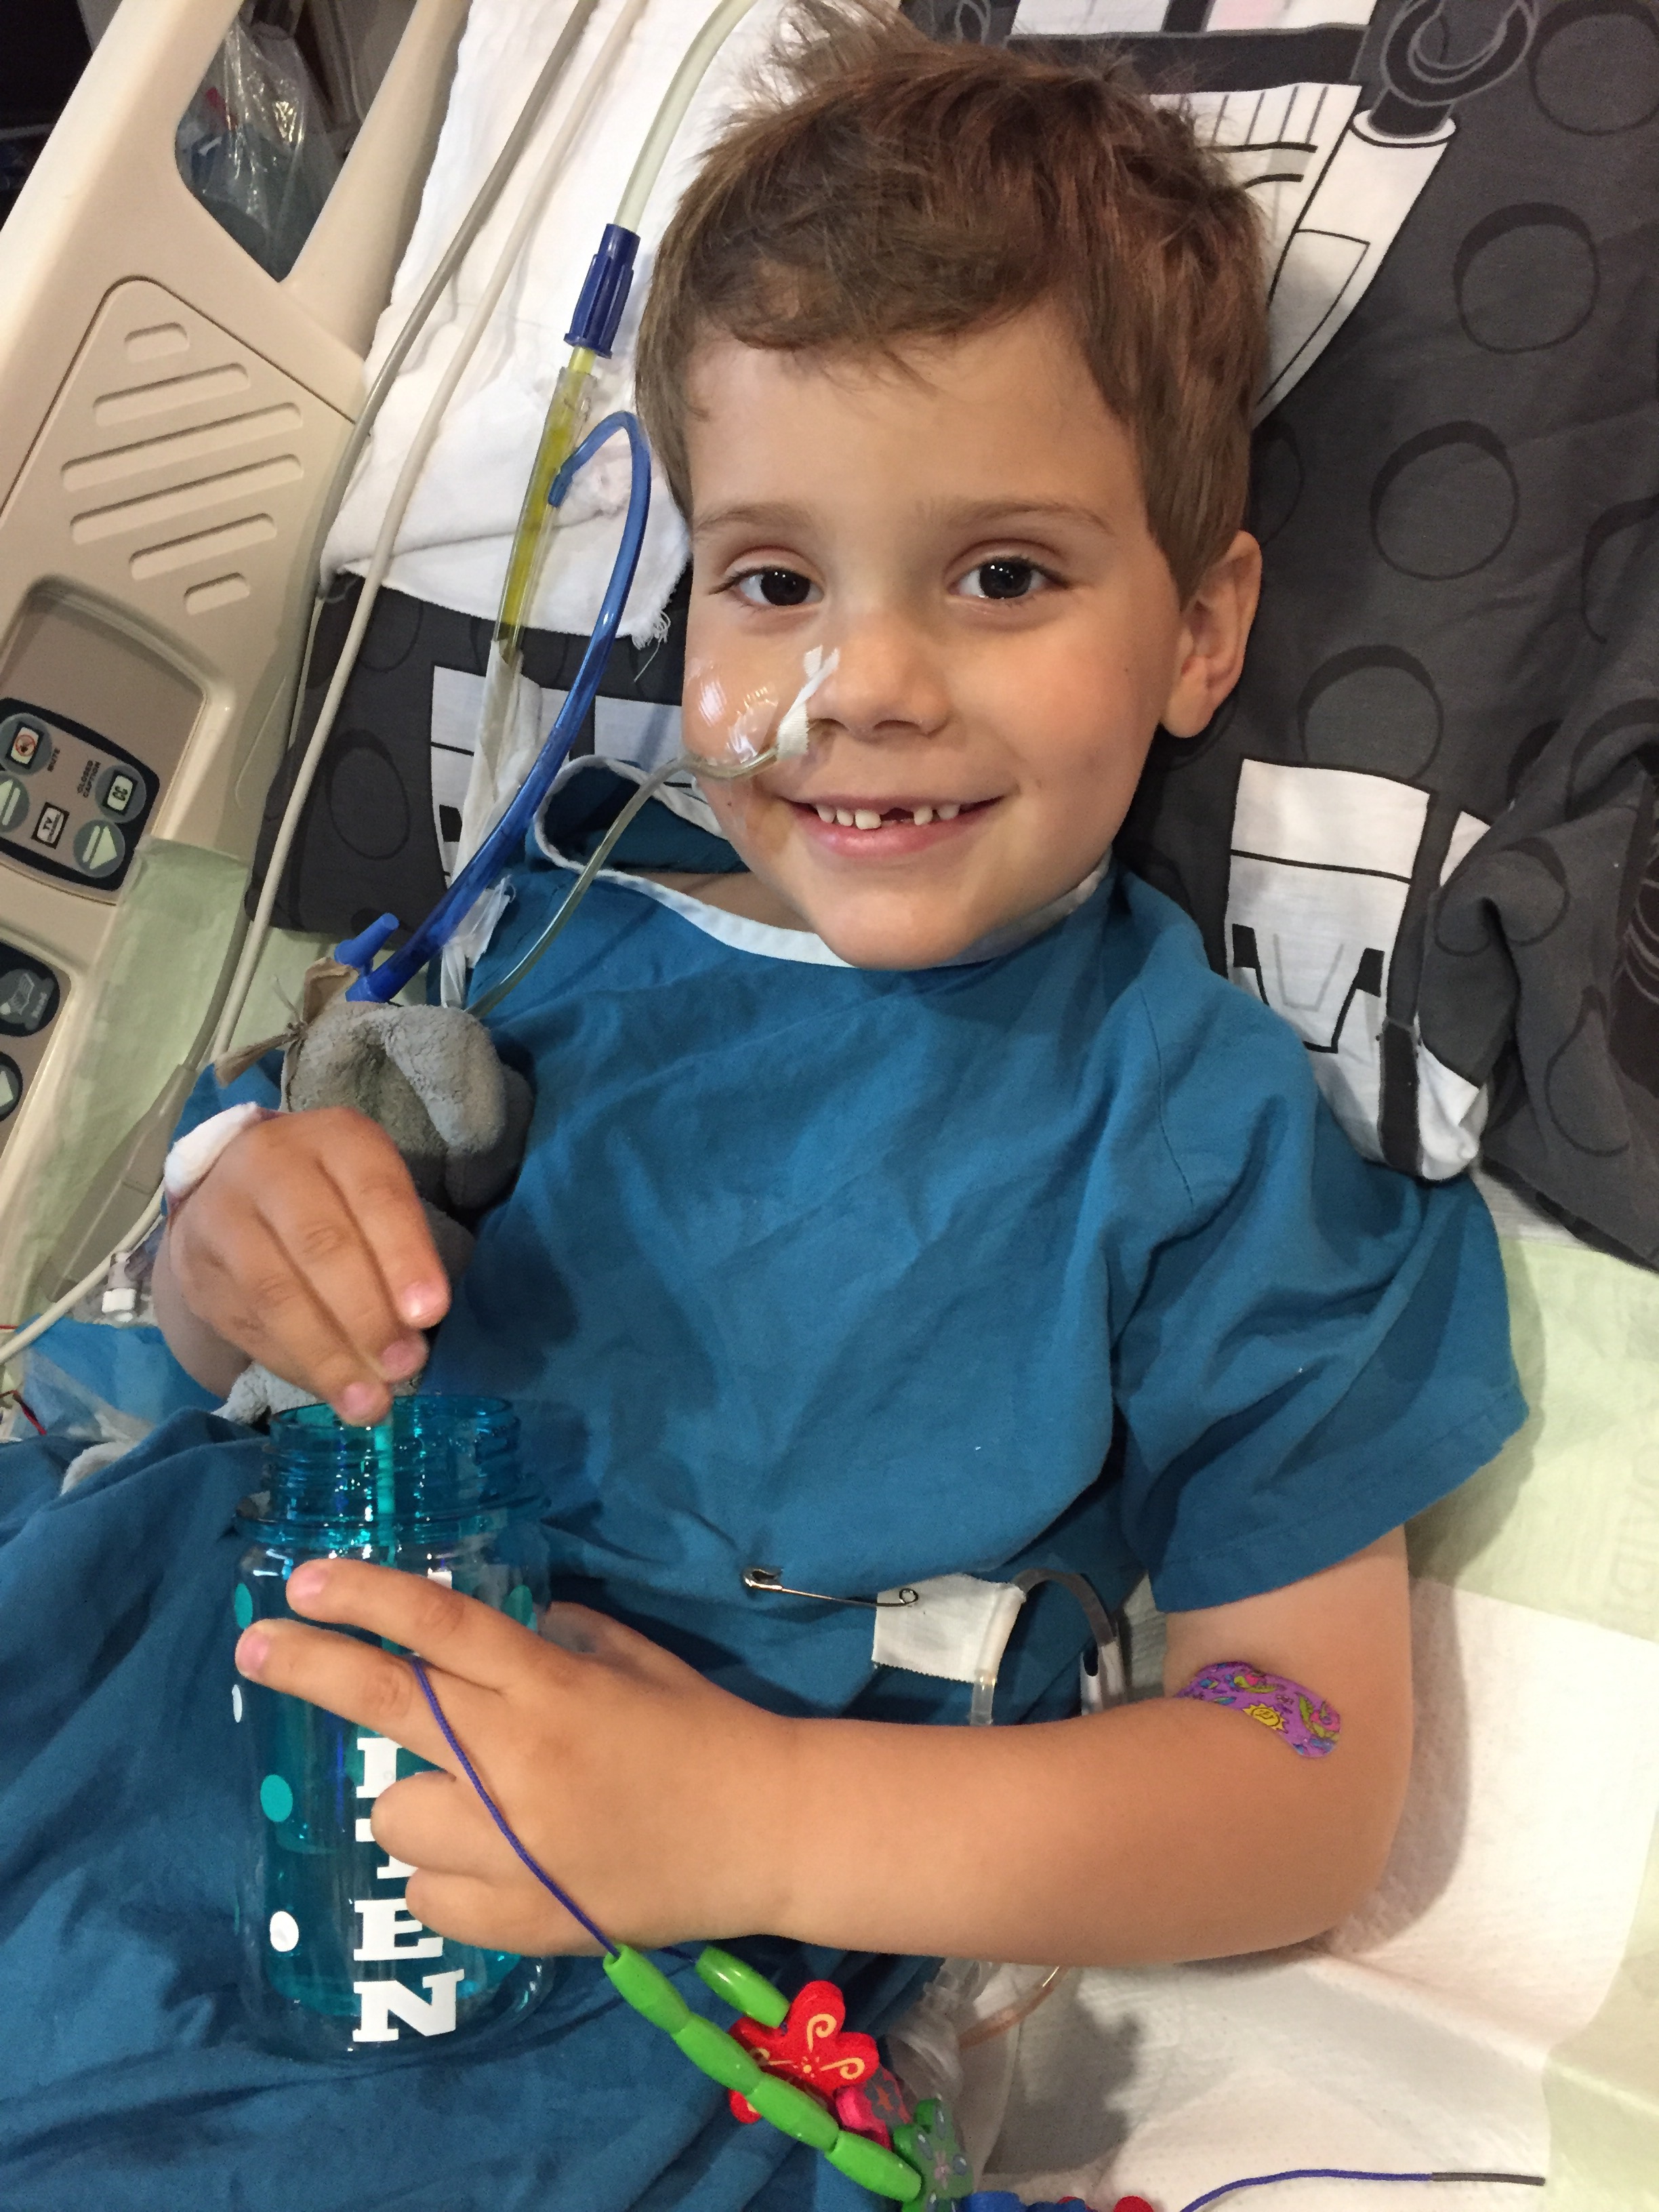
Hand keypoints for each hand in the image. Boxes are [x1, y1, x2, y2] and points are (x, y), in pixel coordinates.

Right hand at [164, 1107, 448, 1421]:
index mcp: (335, 1138)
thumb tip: (414, 1332)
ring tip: (367, 1403)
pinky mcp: (193, 1265)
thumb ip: (398, 1253)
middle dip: (366, 1315)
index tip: (431, 1315)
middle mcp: (268, 1163)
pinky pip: (245, 1323)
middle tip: (402, 1367)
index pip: (374, 1194)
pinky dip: (292, 1364)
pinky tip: (326, 1388)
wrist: (236, 1192)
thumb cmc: (334, 1199)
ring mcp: (221, 1213)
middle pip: (320, 1245)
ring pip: (274, 1292)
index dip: (404, 1257)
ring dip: (326, 1355)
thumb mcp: (376, 1201)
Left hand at [234, 1559, 793, 1955]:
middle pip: (389, 1704)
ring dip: (413, 1801)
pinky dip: (445, 1877)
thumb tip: (482, 1634)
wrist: (764, 1832)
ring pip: (396, 1816)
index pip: (439, 1627)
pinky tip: (493, 1864)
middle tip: (256, 1646)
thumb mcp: (631, 1660)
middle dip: (310, 1667)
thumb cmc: (701, 1730)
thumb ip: (556, 1641)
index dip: (363, 1599)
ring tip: (466, 1803)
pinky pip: (427, 1897)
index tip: (303, 1578)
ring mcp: (515, 1845)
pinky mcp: (520, 1919)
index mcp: (553, 1685)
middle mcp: (521, 1758)